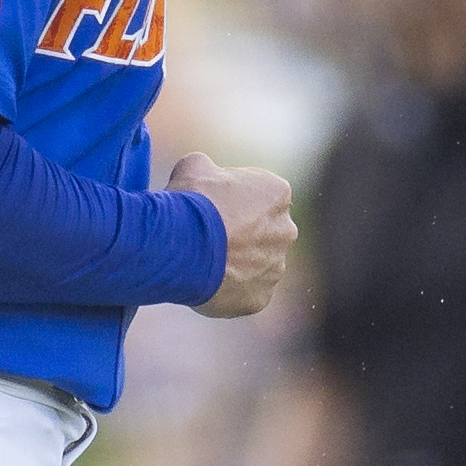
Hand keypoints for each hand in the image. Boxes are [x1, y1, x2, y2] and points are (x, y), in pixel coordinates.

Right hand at [172, 150, 296, 316]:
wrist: (179, 245)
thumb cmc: (189, 202)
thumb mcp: (193, 167)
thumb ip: (209, 169)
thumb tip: (205, 174)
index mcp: (278, 194)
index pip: (261, 197)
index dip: (234, 202)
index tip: (213, 207)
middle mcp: (286, 231)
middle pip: (265, 233)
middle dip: (243, 236)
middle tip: (210, 238)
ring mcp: (276, 268)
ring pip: (258, 266)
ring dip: (238, 265)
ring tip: (205, 263)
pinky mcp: (261, 298)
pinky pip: (247, 293)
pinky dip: (231, 290)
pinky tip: (207, 283)